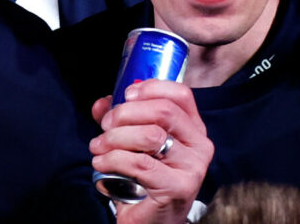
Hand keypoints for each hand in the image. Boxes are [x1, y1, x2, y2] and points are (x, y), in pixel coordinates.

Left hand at [89, 80, 211, 222]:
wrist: (152, 220)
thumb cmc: (144, 178)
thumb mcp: (134, 141)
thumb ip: (120, 119)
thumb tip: (102, 104)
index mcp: (193, 129)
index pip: (180, 94)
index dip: (150, 88)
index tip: (125, 96)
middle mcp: (200, 145)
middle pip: (163, 111)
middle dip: (125, 113)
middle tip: (105, 126)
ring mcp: (193, 168)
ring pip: (151, 136)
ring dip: (115, 138)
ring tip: (99, 147)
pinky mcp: (179, 188)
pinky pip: (141, 164)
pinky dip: (114, 159)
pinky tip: (102, 163)